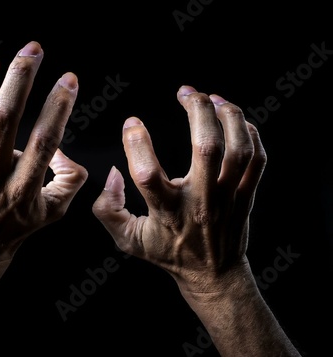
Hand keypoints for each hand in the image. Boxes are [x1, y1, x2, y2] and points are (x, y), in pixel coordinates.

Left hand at [0, 41, 87, 288]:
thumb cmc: (16, 227)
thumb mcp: (55, 210)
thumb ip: (72, 179)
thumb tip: (68, 148)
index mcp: (23, 188)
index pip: (44, 139)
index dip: (59, 105)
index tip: (69, 79)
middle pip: (3, 117)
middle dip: (21, 77)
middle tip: (33, 50)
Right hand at [92, 85, 266, 294]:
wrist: (213, 274)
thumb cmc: (168, 253)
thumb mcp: (128, 240)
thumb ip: (108, 209)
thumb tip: (112, 174)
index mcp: (167, 212)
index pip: (148, 174)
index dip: (137, 143)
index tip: (131, 123)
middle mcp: (200, 202)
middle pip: (206, 148)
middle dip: (197, 111)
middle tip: (185, 92)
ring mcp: (228, 198)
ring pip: (238, 149)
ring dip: (228, 116)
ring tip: (212, 98)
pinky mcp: (247, 196)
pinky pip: (258, 159)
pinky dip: (250, 133)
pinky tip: (234, 119)